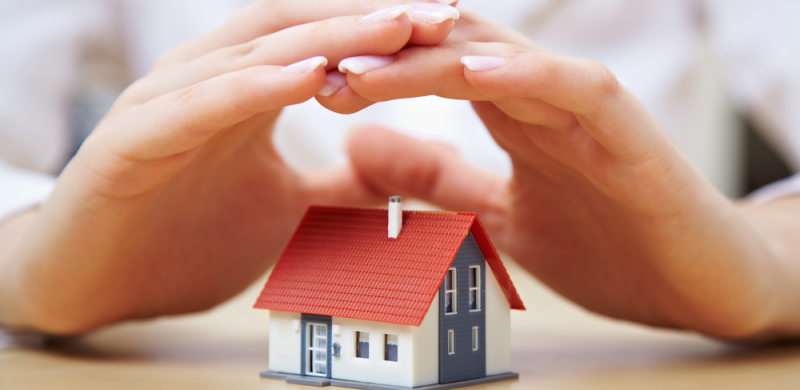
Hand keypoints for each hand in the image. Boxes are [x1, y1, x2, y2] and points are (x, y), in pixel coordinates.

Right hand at [0, 0, 458, 332]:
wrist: (96, 282)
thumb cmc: (184, 236)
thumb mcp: (287, 209)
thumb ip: (338, 189)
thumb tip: (396, 179)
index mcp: (242, 89)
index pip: (319, 40)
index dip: (383, 32)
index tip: (451, 32)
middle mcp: (205, 79)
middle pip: (296, 28)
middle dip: (370, 19)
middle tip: (444, 15)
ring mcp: (167, 102)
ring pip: (253, 53)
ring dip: (327, 38)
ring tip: (393, 29)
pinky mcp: (133, 139)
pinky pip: (202, 103)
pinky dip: (256, 85)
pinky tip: (309, 76)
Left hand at [331, 11, 799, 338]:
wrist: (700, 284)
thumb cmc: (607, 245)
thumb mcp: (496, 214)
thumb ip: (437, 179)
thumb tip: (360, 145)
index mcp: (516, 115)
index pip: (437, 72)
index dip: (377, 73)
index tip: (317, 85)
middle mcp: (548, 100)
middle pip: (460, 53)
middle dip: (391, 57)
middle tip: (324, 66)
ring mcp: (590, 113)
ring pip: (508, 60)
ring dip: (436, 57)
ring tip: (373, 58)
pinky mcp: (632, 137)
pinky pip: (578, 90)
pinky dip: (528, 75)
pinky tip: (476, 69)